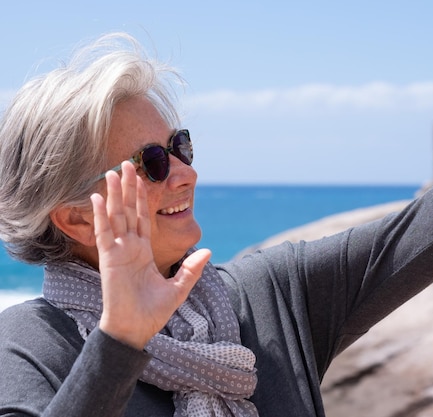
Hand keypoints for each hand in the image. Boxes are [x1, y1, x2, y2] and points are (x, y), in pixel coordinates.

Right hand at [90, 161, 210, 348]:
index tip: (141, 179)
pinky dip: (101, 216)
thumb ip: (192, 270)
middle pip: (128, 210)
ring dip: (114, 194)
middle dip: (128, 188)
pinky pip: (103, 233)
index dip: (142, 198)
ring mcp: (118, 251)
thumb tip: (208, 251)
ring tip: (112, 172)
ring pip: (116, 216)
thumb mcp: (178, 289)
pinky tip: (98, 198)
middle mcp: (129, 247)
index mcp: (143, 251)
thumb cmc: (153, 312)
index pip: (143, 218)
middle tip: (127, 164)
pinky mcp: (109, 259)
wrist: (136, 330)